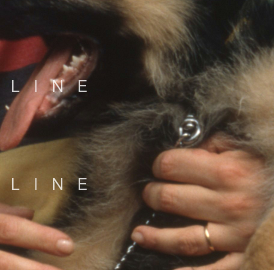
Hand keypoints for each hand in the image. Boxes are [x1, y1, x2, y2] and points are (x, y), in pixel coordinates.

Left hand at [131, 134, 267, 269]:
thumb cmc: (270, 169)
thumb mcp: (244, 147)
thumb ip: (210, 144)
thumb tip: (180, 147)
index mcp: (227, 172)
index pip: (170, 165)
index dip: (160, 164)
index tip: (161, 167)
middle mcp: (230, 205)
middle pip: (169, 199)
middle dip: (152, 194)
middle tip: (150, 194)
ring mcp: (237, 234)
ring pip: (184, 239)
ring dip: (156, 237)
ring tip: (138, 234)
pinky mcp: (246, 254)